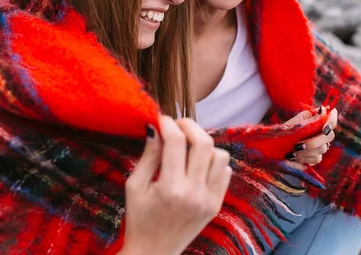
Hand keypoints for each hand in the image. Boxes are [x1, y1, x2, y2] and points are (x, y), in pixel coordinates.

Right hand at [119, 116, 231, 254]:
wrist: (154, 253)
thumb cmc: (138, 219)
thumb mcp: (134, 186)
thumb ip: (147, 155)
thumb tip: (155, 126)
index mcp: (170, 188)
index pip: (176, 142)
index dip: (168, 123)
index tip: (161, 119)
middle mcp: (194, 193)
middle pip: (203, 143)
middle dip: (189, 126)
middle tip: (177, 125)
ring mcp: (209, 199)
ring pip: (219, 155)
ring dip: (204, 144)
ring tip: (188, 146)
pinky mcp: (217, 204)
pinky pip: (225, 171)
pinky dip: (214, 161)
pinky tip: (198, 164)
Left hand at [285, 107, 337, 165]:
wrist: (274, 145)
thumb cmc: (284, 131)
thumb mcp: (294, 123)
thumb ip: (309, 118)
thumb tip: (323, 109)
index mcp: (317, 119)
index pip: (332, 116)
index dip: (331, 121)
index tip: (323, 128)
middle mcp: (322, 132)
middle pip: (329, 136)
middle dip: (313, 142)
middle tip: (297, 145)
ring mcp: (320, 145)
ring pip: (322, 149)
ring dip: (305, 151)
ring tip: (291, 152)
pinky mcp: (316, 157)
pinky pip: (316, 159)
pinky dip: (304, 158)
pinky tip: (293, 157)